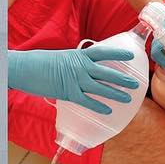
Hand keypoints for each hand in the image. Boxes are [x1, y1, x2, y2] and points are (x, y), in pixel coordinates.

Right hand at [7, 45, 138, 113]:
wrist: (28, 68)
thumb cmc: (42, 63)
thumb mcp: (63, 58)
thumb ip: (75, 64)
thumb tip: (82, 72)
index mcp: (80, 55)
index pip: (104, 52)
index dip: (118, 53)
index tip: (131, 54)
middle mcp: (81, 67)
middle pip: (107, 72)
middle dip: (122, 78)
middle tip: (135, 83)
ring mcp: (76, 80)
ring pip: (101, 87)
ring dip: (115, 93)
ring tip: (127, 98)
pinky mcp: (68, 93)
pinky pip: (87, 101)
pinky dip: (98, 106)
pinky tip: (108, 110)